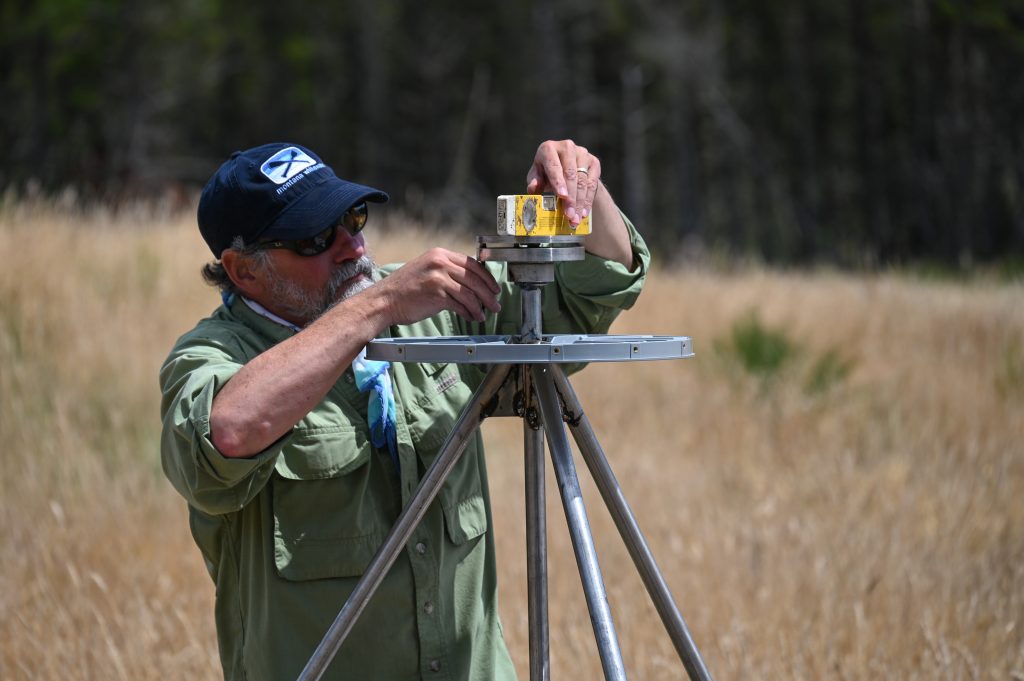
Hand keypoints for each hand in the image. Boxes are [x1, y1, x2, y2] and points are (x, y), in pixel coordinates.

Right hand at [375, 248, 500, 325]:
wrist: (385, 300)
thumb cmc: (405, 288)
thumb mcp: (427, 269)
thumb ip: (448, 272)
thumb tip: (471, 284)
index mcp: (440, 254)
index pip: (472, 263)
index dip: (487, 277)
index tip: (494, 288)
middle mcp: (440, 262)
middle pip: (475, 278)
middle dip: (489, 294)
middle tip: (495, 304)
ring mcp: (438, 278)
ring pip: (470, 293)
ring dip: (480, 306)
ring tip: (484, 314)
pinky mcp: (437, 294)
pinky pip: (461, 304)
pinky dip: (469, 313)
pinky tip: (471, 317)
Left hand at [525, 139, 600, 226]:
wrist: (566, 168)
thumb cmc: (545, 174)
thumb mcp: (537, 177)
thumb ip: (534, 182)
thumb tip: (532, 188)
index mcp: (548, 148)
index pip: (554, 166)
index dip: (558, 181)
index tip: (562, 196)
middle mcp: (567, 147)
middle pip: (571, 174)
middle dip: (571, 197)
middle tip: (569, 215)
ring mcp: (582, 153)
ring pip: (583, 181)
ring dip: (580, 202)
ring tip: (575, 218)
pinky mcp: (594, 162)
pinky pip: (593, 183)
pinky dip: (588, 200)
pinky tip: (584, 212)